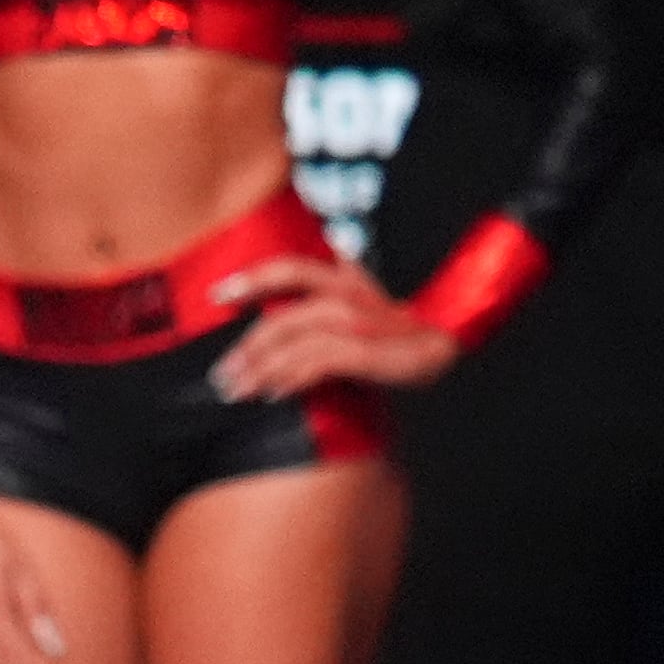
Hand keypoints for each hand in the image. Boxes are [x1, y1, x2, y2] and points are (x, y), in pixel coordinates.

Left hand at [205, 250, 455, 398]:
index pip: (291, 269)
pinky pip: (323, 360)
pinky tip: (275, 394)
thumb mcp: (355, 310)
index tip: (216, 295)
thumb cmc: (394, 334)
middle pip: (286, 314)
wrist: (447, 344)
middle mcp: (350, 294)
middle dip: (247, 347)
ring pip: (299, 337)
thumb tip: (268, 336)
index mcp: (343, 279)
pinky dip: (295, 377)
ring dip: (262, 365)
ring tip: (239, 390)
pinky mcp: (372, 350)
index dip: (253, 278)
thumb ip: (316, 310)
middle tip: (222, 376)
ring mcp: (362, 321)